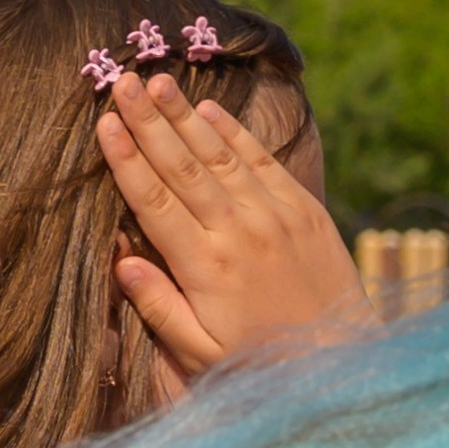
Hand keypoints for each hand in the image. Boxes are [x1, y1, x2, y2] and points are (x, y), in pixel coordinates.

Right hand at [96, 72, 365, 383]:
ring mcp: (275, 215)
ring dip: (185, 116)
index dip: (126, 160)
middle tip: (122, 83)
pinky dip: (234, 132)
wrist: (344, 362)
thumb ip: (159, 307)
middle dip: (148, 121)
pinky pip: (262, 160)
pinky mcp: (305, 210)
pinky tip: (209, 110)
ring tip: (157, 83)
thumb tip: (120, 262)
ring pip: (220, 154)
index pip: (154, 202)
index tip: (104, 125)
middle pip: (182, 165)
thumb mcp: (200, 351)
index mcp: (205, 267)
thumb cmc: (261, 364)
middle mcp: (239, 231)